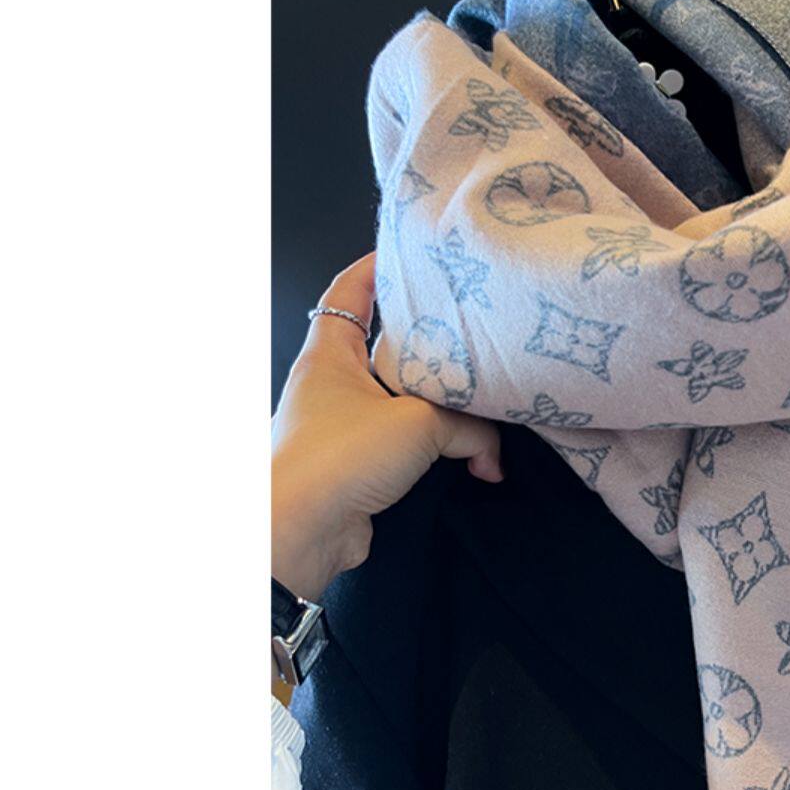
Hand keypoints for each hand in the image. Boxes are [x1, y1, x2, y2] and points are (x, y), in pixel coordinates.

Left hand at [272, 253, 501, 604]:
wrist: (298, 533)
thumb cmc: (341, 456)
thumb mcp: (417, 424)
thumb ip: (466, 424)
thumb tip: (492, 449)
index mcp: (329, 354)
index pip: (350, 291)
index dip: (379, 267)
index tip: (417, 255)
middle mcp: (332, 386)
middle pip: (387, 348)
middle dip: (432, 343)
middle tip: (476, 332)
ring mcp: (343, 430)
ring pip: (404, 403)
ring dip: (443, 408)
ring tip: (486, 405)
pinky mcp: (358, 471)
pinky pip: (409, 448)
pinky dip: (441, 454)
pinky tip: (476, 464)